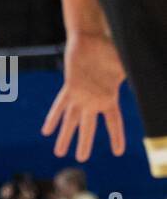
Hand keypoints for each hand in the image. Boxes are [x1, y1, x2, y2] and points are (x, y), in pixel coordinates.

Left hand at [42, 32, 125, 160]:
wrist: (92, 40)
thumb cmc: (111, 51)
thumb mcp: (126, 68)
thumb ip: (135, 79)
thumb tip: (151, 83)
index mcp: (109, 99)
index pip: (114, 123)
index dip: (116, 137)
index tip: (117, 152)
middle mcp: (92, 101)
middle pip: (88, 127)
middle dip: (84, 143)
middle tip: (81, 158)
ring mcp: (79, 96)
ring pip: (71, 121)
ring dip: (65, 137)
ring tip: (59, 153)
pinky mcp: (69, 89)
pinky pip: (59, 106)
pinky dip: (53, 118)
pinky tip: (46, 131)